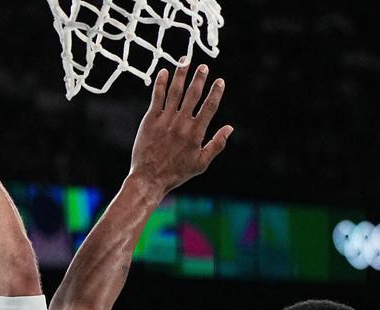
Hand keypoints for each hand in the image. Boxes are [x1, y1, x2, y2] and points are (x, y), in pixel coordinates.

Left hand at [130, 62, 231, 197]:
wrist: (150, 178)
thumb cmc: (176, 173)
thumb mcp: (201, 164)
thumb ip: (216, 145)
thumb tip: (230, 128)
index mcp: (196, 133)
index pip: (209, 107)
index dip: (215, 92)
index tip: (219, 81)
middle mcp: (181, 123)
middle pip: (193, 94)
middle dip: (199, 78)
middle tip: (203, 66)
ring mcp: (165, 120)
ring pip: (175, 91)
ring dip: (181, 74)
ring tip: (185, 60)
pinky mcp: (150, 120)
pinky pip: (157, 97)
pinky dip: (161, 83)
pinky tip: (164, 72)